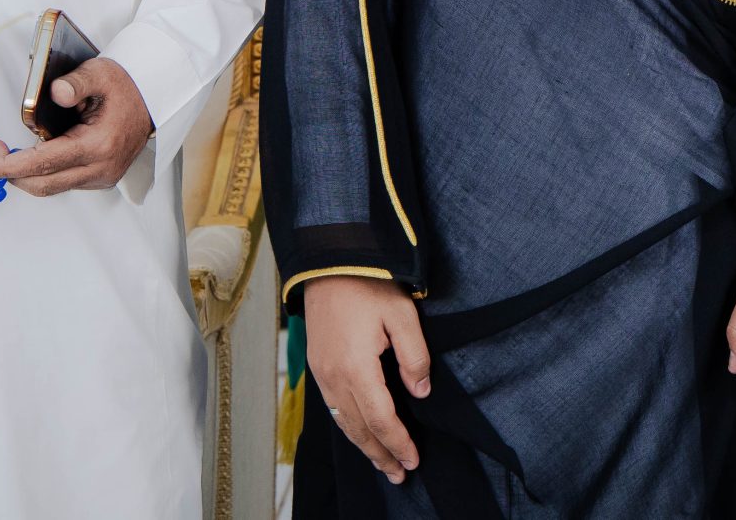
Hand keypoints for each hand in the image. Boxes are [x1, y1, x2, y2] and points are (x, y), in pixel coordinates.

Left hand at [0, 57, 153, 194]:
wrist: (152, 99)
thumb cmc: (125, 86)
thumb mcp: (101, 73)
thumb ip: (76, 82)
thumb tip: (54, 93)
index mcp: (99, 145)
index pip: (45, 163)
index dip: (10, 166)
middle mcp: (101, 168)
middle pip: (43, 184)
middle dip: (10, 173)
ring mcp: (102, 177)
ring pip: (51, 186)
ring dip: (25, 174)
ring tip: (7, 151)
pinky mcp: (101, 179)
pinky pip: (63, 182)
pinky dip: (43, 173)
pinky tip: (34, 155)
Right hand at [304, 275, 430, 485]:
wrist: (328, 260)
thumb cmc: (368, 283)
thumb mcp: (402, 314)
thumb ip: (414, 355)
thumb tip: (419, 392)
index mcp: (356, 368)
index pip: (381, 419)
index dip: (398, 442)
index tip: (414, 459)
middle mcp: (333, 377)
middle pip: (359, 429)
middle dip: (380, 454)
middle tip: (400, 474)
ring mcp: (321, 372)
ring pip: (343, 422)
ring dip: (363, 445)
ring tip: (382, 462)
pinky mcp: (317, 365)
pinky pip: (333, 408)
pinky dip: (349, 426)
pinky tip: (360, 431)